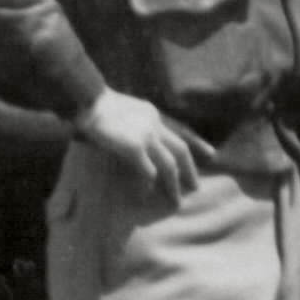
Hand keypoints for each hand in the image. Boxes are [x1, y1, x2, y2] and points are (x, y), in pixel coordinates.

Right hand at [77, 91, 202, 204]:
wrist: (88, 100)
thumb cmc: (98, 104)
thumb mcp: (126, 108)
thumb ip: (137, 121)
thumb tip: (138, 139)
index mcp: (153, 114)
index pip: (181, 129)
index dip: (197, 142)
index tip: (211, 154)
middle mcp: (155, 124)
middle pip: (181, 150)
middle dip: (190, 169)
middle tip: (196, 186)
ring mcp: (147, 136)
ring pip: (169, 164)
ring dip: (173, 183)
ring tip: (176, 199)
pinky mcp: (134, 147)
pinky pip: (147, 171)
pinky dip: (149, 184)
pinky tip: (147, 194)